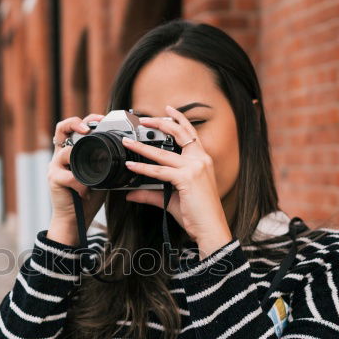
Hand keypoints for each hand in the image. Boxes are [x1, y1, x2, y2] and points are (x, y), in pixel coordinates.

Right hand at [46, 113, 107, 244]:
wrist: (74, 219)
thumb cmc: (88, 197)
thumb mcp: (101, 175)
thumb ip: (105, 162)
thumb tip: (126, 152)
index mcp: (73, 151)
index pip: (75, 127)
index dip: (87, 119)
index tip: (102, 119)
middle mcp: (61, 155)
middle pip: (62, 128)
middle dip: (76, 123)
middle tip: (88, 129)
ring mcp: (55, 166)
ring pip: (65, 151)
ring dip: (82, 161)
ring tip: (92, 173)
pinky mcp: (54, 179)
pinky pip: (69, 175)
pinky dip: (81, 184)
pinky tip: (86, 191)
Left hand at [121, 105, 232, 257]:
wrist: (211, 228)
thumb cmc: (197, 214)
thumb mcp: (173, 199)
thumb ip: (152, 193)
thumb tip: (131, 194)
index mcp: (203, 160)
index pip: (190, 133)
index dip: (179, 120)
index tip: (168, 110)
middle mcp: (201, 160)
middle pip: (179, 134)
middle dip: (160, 123)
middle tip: (142, 120)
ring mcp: (194, 168)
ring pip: (163, 153)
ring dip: (142, 147)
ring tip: (127, 142)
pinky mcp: (187, 178)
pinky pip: (160, 171)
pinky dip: (143, 167)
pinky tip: (131, 164)